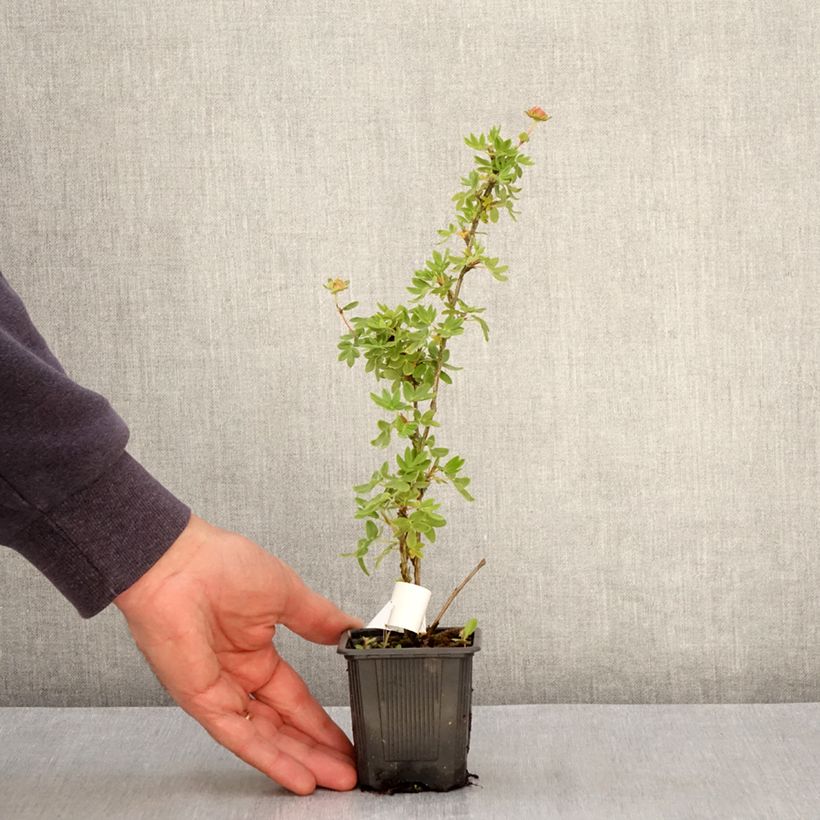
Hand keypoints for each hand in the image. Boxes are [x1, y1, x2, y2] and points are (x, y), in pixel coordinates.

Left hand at [114, 513, 361, 794]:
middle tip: (348, 770)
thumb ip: (320, 619)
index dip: (321, 720)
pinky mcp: (201, 700)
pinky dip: (270, 757)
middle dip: (317, 749)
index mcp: (255, 651)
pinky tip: (297, 775)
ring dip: (301, 760)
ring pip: (266, 736)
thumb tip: (352, 629)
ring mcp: (219, 691)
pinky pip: (240, 735)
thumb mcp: (287, 594)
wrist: (178, 562)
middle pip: (284, 725)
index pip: (295, 697)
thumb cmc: (220, 564)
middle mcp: (237, 676)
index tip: (347, 737)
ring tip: (335, 779)